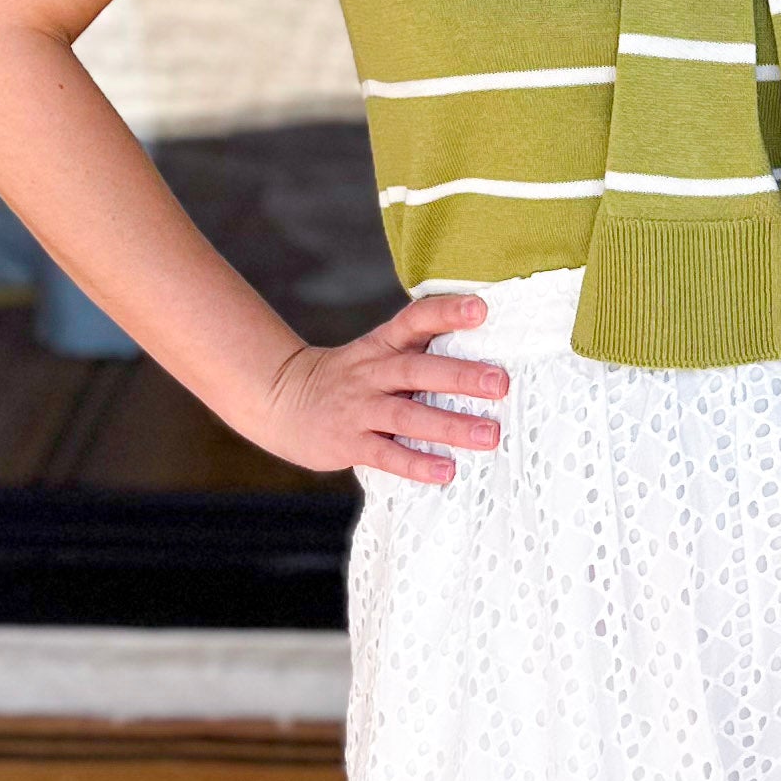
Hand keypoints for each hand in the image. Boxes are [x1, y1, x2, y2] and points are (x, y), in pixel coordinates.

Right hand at [255, 293, 509, 486]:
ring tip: (488, 434)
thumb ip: (419, 354)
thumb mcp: (376, 354)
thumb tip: (483, 360)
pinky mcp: (349, 442)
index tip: (480, 309)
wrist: (281, 399)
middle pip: (417, 370)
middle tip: (500, 382)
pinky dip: (416, 463)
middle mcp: (372, 373)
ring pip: (407, 415)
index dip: (446, 312)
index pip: (415, 320)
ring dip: (449, 426)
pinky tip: (445, 471)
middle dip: (460, 375)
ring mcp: (359, 409)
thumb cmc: (348, 379)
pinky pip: (386, 454)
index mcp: (382, 346)